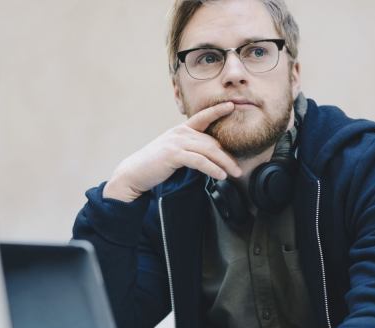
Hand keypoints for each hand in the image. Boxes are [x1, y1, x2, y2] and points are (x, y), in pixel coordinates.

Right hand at [103, 102, 242, 201]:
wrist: (135, 173)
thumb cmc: (155, 165)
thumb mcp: (174, 153)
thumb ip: (190, 151)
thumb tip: (209, 158)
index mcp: (181, 130)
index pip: (202, 117)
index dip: (217, 110)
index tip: (232, 106)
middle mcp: (180, 133)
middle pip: (212, 142)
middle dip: (228, 155)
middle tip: (239, 168)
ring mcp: (177, 142)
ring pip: (208, 150)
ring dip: (224, 163)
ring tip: (235, 173)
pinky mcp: (174, 154)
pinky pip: (200, 161)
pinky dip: (212, 168)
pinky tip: (220, 175)